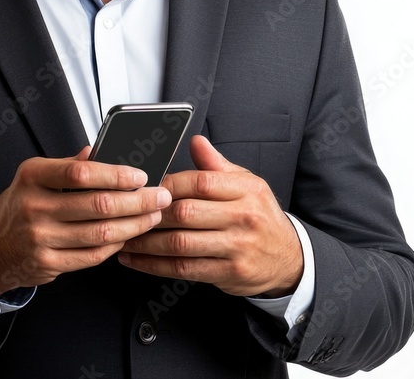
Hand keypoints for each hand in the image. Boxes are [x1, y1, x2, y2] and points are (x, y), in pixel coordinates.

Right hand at [0, 147, 171, 293]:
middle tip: (159, 196)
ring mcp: (40, 237)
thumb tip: (103, 150)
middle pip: (97, 204)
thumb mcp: (35, 175)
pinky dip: (116, 244)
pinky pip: (92, 255)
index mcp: (33, 176)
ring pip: (100, 233)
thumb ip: (69, 164)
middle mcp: (34, 206)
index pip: (81, 172)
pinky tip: (129, 235)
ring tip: (152, 216)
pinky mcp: (48, 262)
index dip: (116, 174)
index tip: (140, 176)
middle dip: (137, 201)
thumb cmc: (20, 205)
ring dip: (134, 224)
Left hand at [118, 135, 303, 297]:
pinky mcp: (229, 273)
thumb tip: (195, 141)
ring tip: (124, 236)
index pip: (200, 181)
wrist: (288, 258)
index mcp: (246, 189)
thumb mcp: (247, 184)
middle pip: (186, 213)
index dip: (168, 184)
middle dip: (152, 213)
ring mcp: (237, 247)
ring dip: (146, 241)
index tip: (148, 187)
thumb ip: (217, 165)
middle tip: (127, 212)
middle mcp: (243, 217)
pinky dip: (154, 265)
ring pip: (181, 243)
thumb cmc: (259, 216)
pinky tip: (136, 259)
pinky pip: (184, 269)